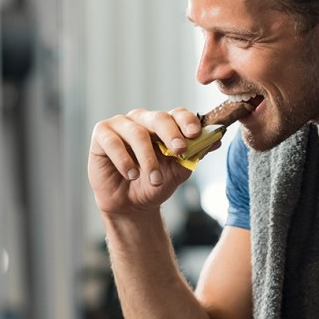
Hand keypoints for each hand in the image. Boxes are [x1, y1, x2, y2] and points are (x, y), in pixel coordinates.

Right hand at [89, 107, 203, 215]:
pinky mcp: (101, 134)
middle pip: (159, 118)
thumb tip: (216, 140)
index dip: (187, 121)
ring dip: (148, 158)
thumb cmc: (155, 184)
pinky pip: (112, 141)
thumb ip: (195, 155)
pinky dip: (124, 160)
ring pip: (137, 133)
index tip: (195, 135)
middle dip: (171, 134)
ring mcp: (121, 125)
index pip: (177, 114)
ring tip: (154, 179)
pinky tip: (131, 174)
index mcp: (164, 125)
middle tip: (180, 150)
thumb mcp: (178, 172)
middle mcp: (143, 120)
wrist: (131, 204)